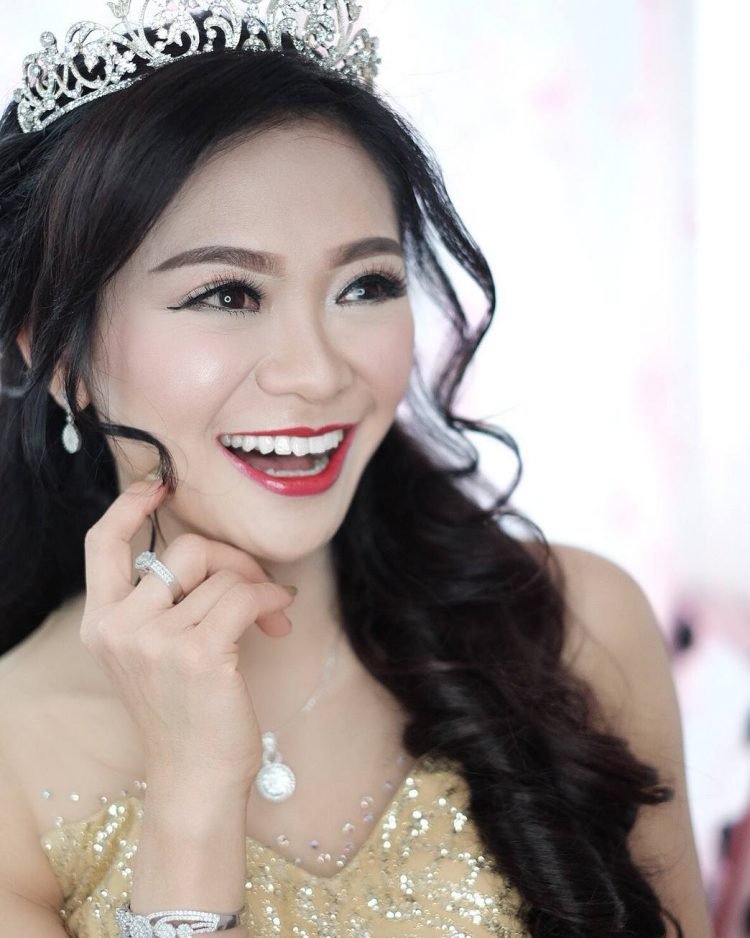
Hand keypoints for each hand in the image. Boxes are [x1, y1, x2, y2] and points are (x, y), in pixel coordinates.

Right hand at [79, 478, 294, 792]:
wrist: (195, 780)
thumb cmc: (184, 714)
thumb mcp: (153, 655)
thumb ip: (165, 604)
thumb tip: (219, 557)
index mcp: (103, 623)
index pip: (101, 545)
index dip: (129, 507)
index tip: (159, 487)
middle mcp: (120, 627)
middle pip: (186, 549)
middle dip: (233, 559)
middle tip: (256, 586)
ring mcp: (155, 640)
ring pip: (222, 574)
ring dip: (258, 586)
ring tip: (271, 614)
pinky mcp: (198, 653)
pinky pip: (244, 594)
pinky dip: (269, 596)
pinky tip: (278, 617)